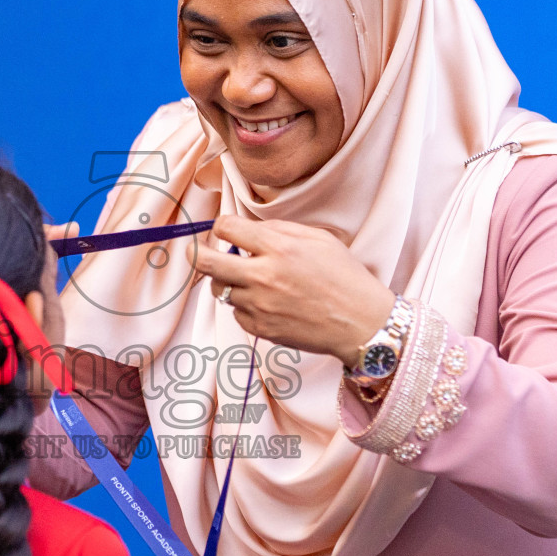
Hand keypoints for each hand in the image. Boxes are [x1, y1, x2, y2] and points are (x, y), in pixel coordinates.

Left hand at [193, 216, 394, 364]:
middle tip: (195, 251)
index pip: (226, 228)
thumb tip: (246, 228)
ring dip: (227, 280)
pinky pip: (236, 312)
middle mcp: (263, 276)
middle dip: (195, 253)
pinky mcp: (260, 329)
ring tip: (248, 279)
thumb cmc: (344, 277)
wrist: (361, 322)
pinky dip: (244, 305)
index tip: (224, 230)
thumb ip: (278, 229)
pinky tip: (266, 302)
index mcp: (278, 247)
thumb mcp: (317, 238)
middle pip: (205, 262)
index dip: (221, 226)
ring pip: (220, 288)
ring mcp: (259, 305)